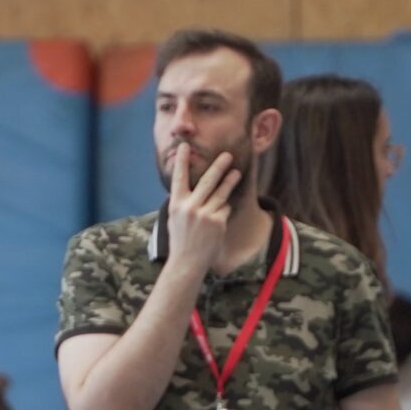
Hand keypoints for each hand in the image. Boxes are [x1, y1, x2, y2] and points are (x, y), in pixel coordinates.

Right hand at [163, 144, 240, 273]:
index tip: (184, 146)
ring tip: (236, 173)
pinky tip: (218, 220)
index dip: (181, 161)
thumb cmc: (180, 240)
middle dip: (218, 166)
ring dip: (230, 182)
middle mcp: (190, 207)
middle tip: (227, 155)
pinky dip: (223, 211)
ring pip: (221, 193)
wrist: (186, 263)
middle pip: (207, 181)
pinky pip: (224, 209)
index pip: (179, 178)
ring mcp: (205, 214)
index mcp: (177, 204)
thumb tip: (188, 186)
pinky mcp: (218, 222)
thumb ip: (182, 203)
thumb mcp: (174, 219)